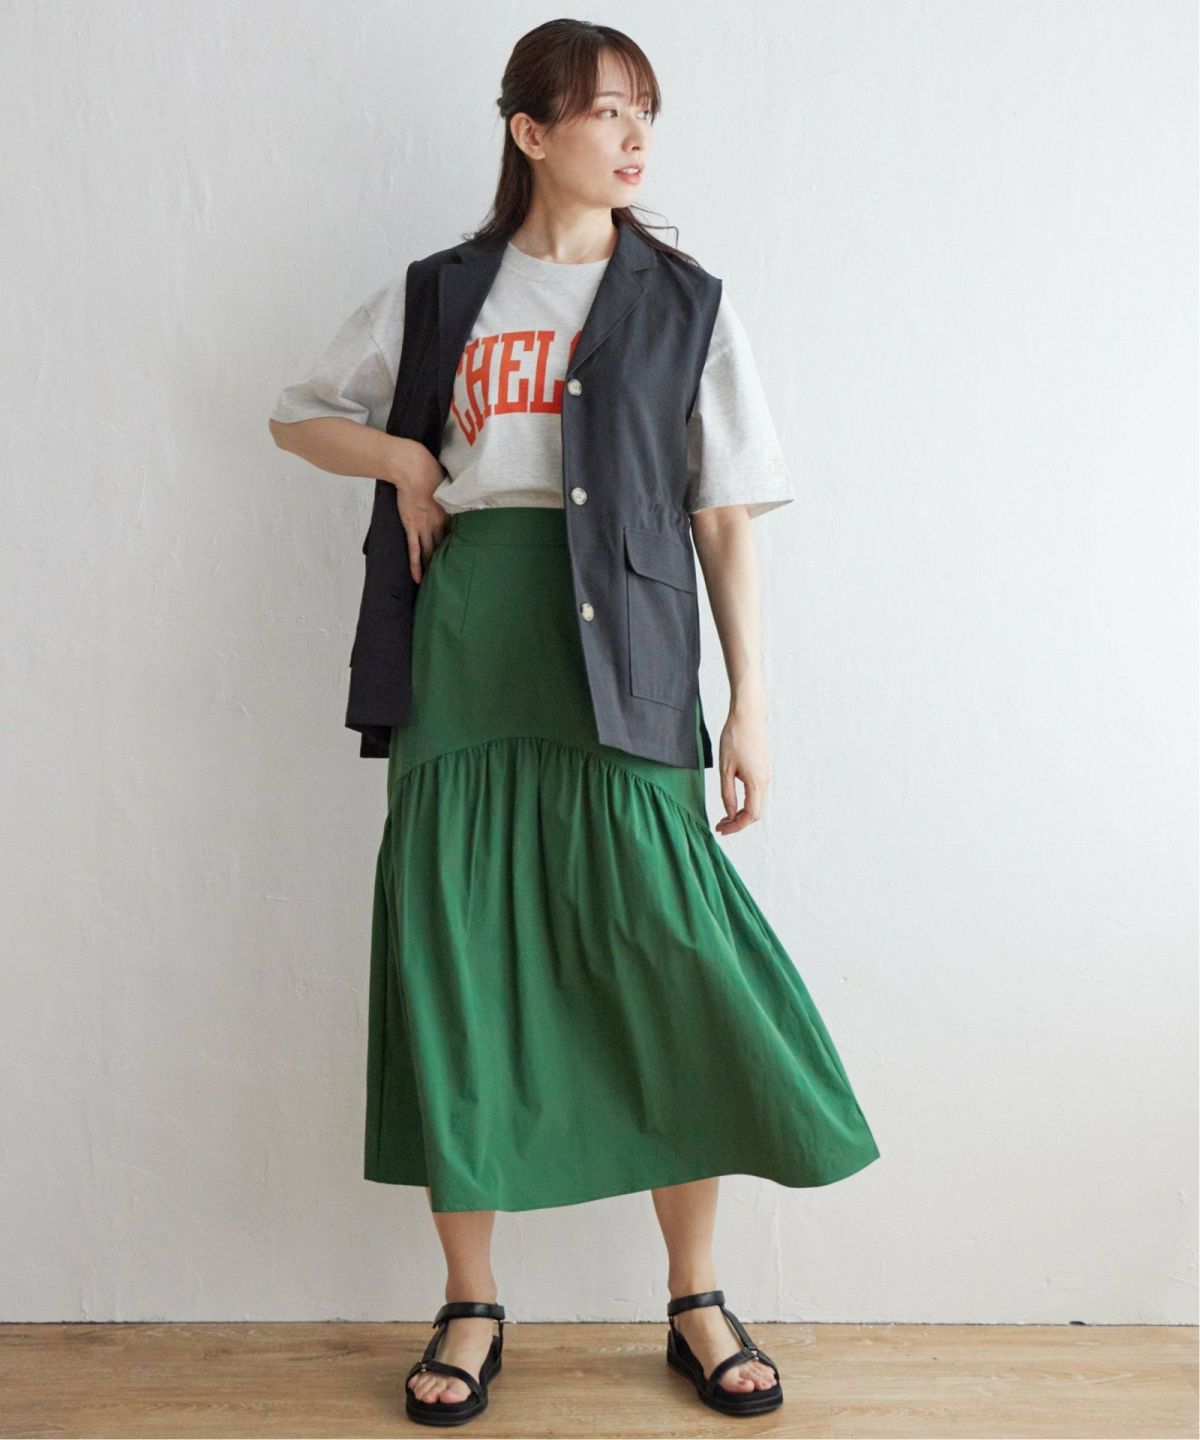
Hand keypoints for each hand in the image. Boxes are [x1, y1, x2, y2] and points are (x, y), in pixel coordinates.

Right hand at [390, 438, 450, 582]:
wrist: (414, 470)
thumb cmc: (430, 472)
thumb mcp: (446, 485)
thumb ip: (450, 494)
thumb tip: (457, 492)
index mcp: (448, 513)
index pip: (455, 534)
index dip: (458, 545)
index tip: (462, 555)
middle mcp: (439, 524)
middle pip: (444, 546)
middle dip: (447, 560)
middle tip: (452, 575)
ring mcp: (424, 528)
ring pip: (430, 552)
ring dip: (432, 566)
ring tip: (435, 581)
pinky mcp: (412, 528)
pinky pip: (414, 552)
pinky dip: (416, 566)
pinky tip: (418, 578)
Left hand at [714, 697, 770, 835]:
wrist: (748, 715)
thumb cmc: (734, 738)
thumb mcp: (725, 768)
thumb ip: (727, 793)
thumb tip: (729, 813)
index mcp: (756, 782)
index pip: (750, 815)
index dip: (736, 826)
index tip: (720, 829)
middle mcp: (765, 781)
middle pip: (756, 813)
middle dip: (739, 823)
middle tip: (720, 825)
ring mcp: (766, 775)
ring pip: (757, 804)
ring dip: (742, 813)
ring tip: (724, 816)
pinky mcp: (763, 769)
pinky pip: (757, 794)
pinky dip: (746, 803)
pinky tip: (732, 801)